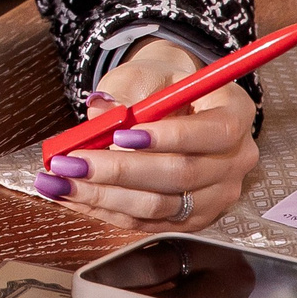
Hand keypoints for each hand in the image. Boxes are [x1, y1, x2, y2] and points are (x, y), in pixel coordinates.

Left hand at [32, 41, 259, 234]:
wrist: (169, 102)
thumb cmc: (159, 85)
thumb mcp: (143, 76)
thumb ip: (125, 94)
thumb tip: (100, 112)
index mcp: (235, 113)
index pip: (214, 132)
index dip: (169, 137)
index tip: (122, 135)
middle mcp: (236, 160)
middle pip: (182, 175)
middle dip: (121, 171)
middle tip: (73, 162)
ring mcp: (218, 195)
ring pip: (160, 205)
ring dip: (105, 196)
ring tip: (61, 181)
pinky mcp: (192, 218)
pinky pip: (148, 221)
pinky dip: (107, 210)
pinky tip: (73, 194)